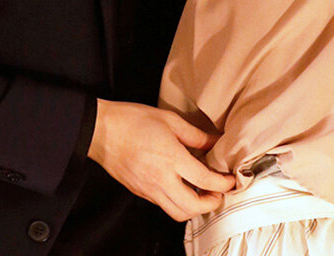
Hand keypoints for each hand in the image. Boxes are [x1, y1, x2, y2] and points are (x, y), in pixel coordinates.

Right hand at [87, 100, 235, 220]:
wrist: (101, 130)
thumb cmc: (133, 120)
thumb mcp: (169, 120)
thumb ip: (195, 135)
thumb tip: (215, 142)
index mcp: (171, 158)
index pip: (205, 180)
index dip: (223, 183)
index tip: (231, 180)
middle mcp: (161, 179)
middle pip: (193, 207)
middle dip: (212, 203)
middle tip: (220, 192)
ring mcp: (149, 189)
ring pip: (177, 213)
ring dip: (194, 208)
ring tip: (202, 193)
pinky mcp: (140, 192)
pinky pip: (163, 206)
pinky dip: (177, 203)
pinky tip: (182, 188)